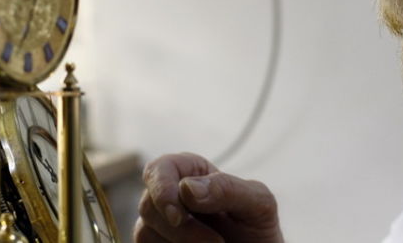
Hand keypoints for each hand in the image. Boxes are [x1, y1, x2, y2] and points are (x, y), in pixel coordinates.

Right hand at [135, 152, 283, 242]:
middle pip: (149, 205)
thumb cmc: (258, 229)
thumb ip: (228, 189)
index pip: (159, 168)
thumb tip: (187, 188)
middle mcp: (170, 196)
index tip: (178, 216)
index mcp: (192, 173)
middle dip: (181, 230)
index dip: (161, 189)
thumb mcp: (258, 204)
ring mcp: (160, 225)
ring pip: (144, 232)